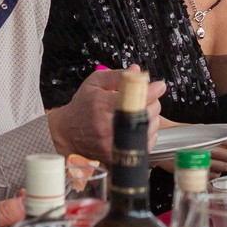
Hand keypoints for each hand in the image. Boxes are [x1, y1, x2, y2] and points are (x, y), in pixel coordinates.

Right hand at [49, 66, 166, 162]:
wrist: (67, 133)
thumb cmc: (82, 106)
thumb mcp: (94, 83)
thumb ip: (117, 76)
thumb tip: (137, 70)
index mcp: (102, 104)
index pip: (135, 97)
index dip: (152, 90)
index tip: (159, 86)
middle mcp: (108, 125)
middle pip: (146, 114)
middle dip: (153, 104)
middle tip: (148, 99)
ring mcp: (113, 143)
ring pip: (148, 130)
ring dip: (151, 119)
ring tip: (141, 113)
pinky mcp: (116, 155)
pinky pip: (144, 145)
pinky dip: (147, 134)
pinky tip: (138, 127)